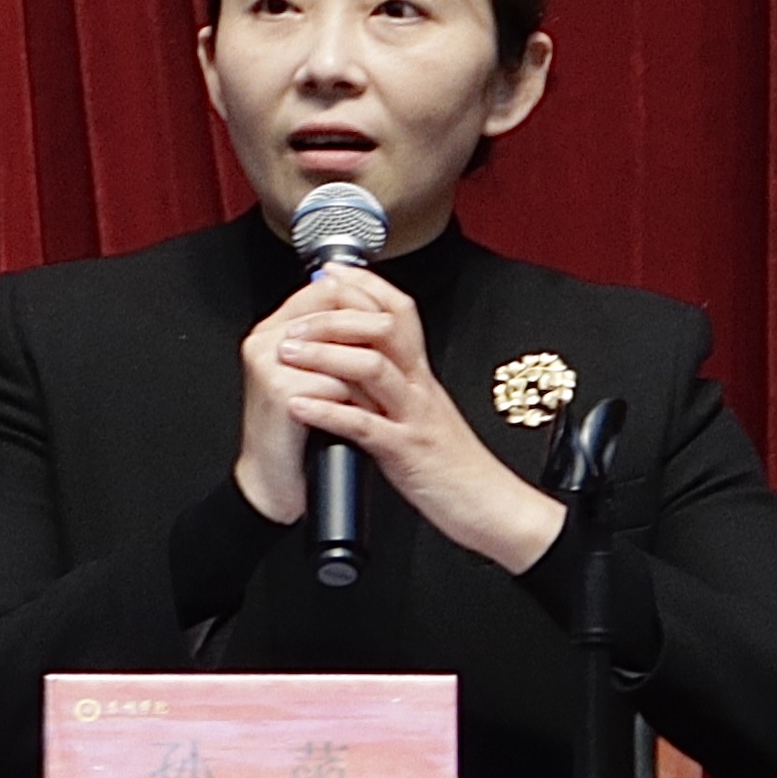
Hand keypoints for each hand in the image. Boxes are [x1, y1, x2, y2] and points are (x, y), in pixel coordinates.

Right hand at [233, 271, 366, 522]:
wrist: (275, 480)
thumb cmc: (297, 431)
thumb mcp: (316, 376)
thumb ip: (334, 341)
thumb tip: (374, 311)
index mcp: (274, 329)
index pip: (328, 288)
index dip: (366, 300)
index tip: (388, 319)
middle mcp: (266, 339)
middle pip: (334, 308)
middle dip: (372, 329)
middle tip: (393, 351)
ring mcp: (270, 363)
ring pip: (340, 346)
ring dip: (367, 370)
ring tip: (379, 391)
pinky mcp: (279, 391)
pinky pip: (336, 384)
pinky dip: (354, 402)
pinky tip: (355, 416)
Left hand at [261, 266, 568, 573]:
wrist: (490, 506)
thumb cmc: (454, 467)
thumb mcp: (423, 416)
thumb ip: (392, 389)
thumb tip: (353, 365)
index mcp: (422, 376)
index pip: (398, 312)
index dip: (363, 285)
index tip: (328, 271)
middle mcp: (419, 387)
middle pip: (382, 328)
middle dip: (334, 316)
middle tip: (294, 321)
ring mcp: (413, 417)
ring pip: (373, 367)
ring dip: (325, 354)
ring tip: (287, 353)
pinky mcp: (406, 452)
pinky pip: (365, 424)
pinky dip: (329, 411)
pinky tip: (300, 404)